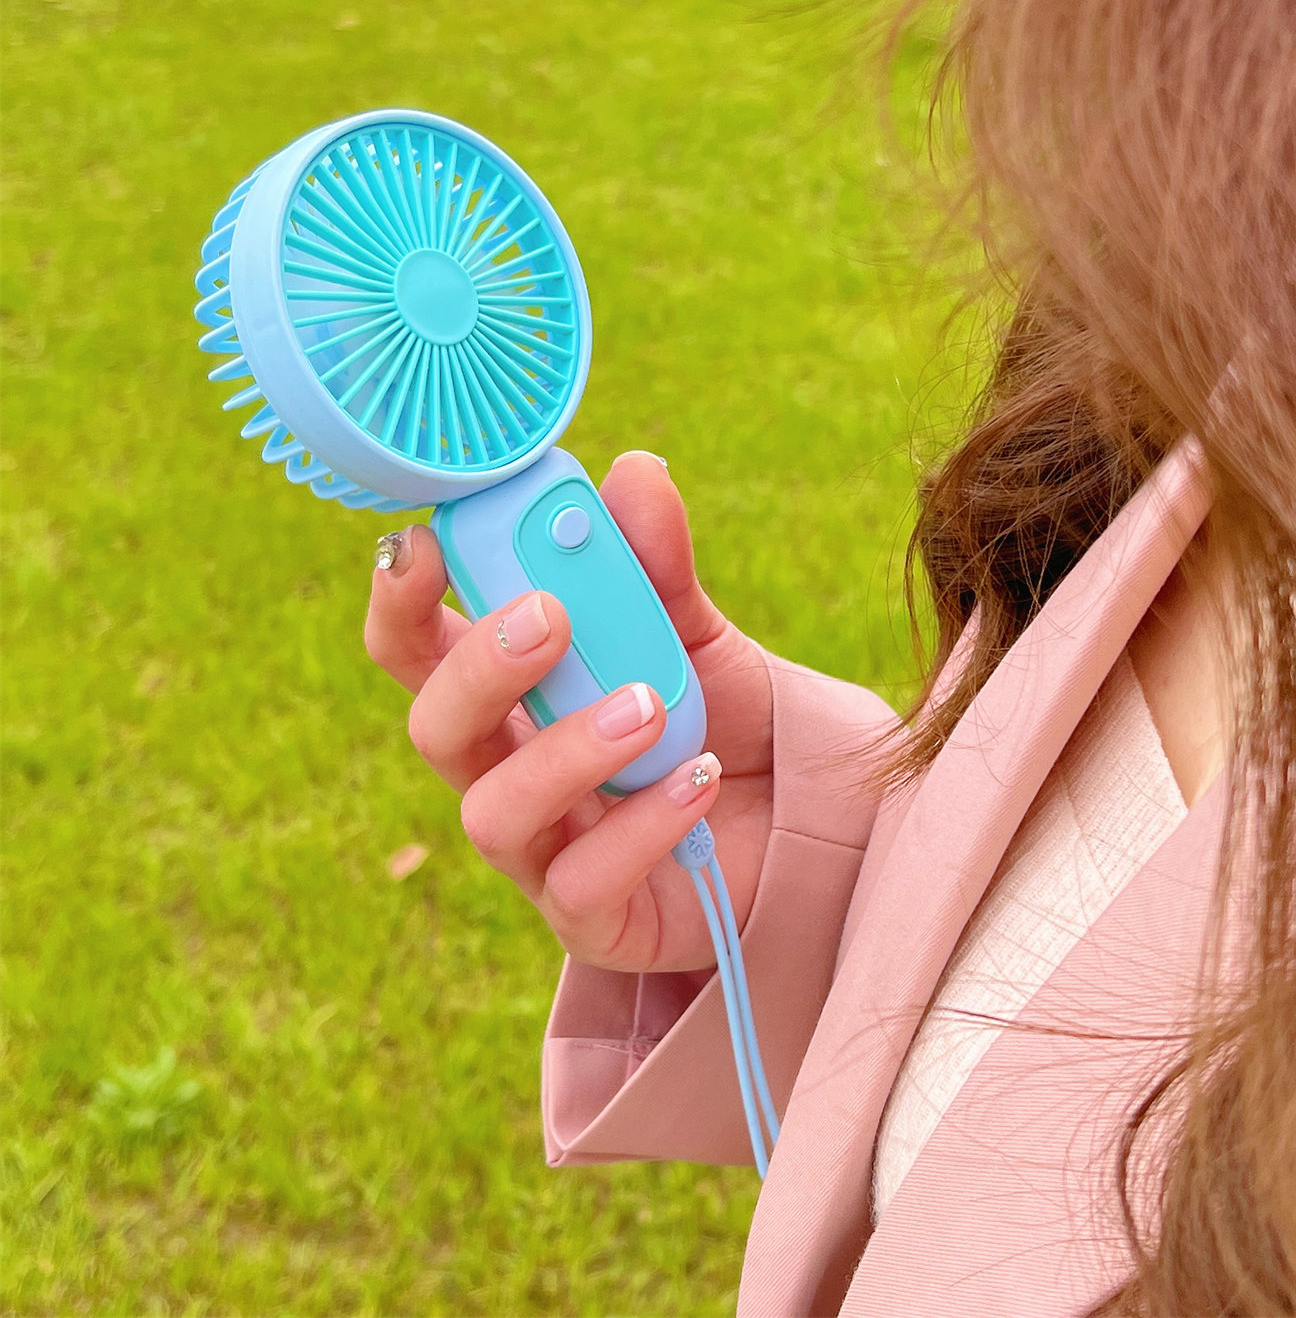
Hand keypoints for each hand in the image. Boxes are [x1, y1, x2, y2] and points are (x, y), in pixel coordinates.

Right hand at [363, 452, 773, 972]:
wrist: (799, 818)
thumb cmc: (719, 719)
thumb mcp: (694, 633)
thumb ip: (659, 565)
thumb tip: (637, 472)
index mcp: (512, 692)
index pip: (419, 648)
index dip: (401, 600)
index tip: (422, 543)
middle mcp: (507, 769)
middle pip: (437, 728)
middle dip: (479, 667)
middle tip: (547, 615)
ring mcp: (543, 851)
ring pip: (494, 813)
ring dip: (566, 749)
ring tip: (650, 704)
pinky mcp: (592, 919)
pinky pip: (583, 884)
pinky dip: (639, 825)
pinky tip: (697, 780)